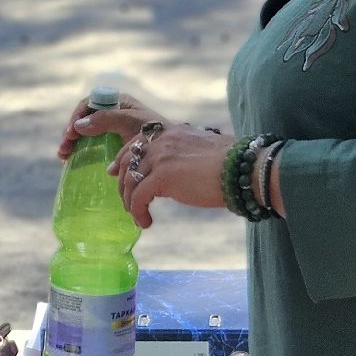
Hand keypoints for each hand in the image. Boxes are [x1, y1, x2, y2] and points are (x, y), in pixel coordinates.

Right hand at [59, 91, 162, 160]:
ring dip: (72, 143)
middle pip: (83, 119)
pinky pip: (91, 145)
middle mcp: (111, 114)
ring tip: (64, 156)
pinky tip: (71, 160)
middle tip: (64, 149)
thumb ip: (106, 120)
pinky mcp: (112, 145)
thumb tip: (78, 126)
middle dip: (71, 133)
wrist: (169, 151)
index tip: (72, 133)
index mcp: (117, 102)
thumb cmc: (153, 132)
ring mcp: (111, 130)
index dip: (77, 117)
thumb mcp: (129, 122)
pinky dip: (80, 151)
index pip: (89, 105)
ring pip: (84, 133)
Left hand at [108, 123, 235, 227]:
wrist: (243, 169)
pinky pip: (138, 197)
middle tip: (125, 201)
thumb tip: (175, 171)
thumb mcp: (199, 151)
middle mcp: (161, 141)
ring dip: (129, 201)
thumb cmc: (230, 165)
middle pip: (127, 160)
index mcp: (170, 133)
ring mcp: (160, 157)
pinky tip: (146, 222)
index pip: (135, 142)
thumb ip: (181, 155)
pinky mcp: (163, 176)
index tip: (113, 172)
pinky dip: (138, 212)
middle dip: (121, 182)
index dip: (120, 158)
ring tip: (137, 215)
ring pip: (130, 181)